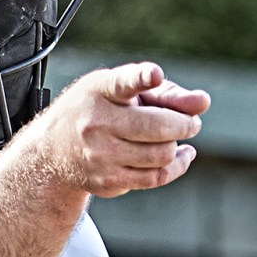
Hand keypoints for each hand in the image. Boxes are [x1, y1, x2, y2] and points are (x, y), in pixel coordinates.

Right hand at [41, 62, 211, 197]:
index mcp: (101, 91)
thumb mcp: (122, 90)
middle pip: (158, 128)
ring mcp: (100, 156)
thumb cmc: (98, 109)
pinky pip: (156, 178)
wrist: (53, 150)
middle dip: (185, 125)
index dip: (141, 79)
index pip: (122, 83)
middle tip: (192, 122)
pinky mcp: (107, 181)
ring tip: (179, 137)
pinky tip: (181, 155)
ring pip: (161, 155)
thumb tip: (203, 103)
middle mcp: (97, 123)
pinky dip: (176, 166)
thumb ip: (165, 92)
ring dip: (177, 146)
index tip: (154, 74)